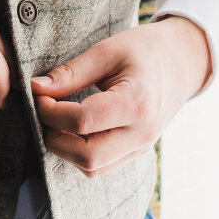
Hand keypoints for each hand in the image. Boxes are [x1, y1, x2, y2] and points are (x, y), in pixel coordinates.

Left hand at [31, 17, 211, 178]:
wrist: (182, 61)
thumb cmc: (145, 50)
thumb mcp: (107, 51)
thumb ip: (71, 72)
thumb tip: (36, 88)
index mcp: (137, 103)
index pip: (84, 121)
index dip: (51, 111)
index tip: (39, 94)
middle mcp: (142, 133)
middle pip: (88, 157)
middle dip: (55, 138)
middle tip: (44, 112)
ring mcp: (141, 147)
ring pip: (93, 168)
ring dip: (66, 149)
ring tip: (56, 120)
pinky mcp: (137, 152)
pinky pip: (102, 166)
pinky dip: (80, 153)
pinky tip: (73, 129)